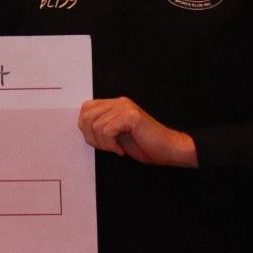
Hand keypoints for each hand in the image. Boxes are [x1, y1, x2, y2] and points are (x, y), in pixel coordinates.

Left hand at [78, 97, 196, 166]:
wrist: (170, 150)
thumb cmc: (145, 145)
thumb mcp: (116, 135)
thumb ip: (101, 126)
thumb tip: (82, 126)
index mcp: (114, 105)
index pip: (86, 109)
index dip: (86, 129)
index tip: (100, 142)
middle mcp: (119, 102)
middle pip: (86, 117)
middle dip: (92, 137)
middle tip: (108, 147)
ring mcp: (125, 107)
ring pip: (96, 126)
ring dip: (103, 144)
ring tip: (117, 148)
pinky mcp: (131, 115)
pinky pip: (107, 130)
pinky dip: (111, 144)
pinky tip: (121, 149)